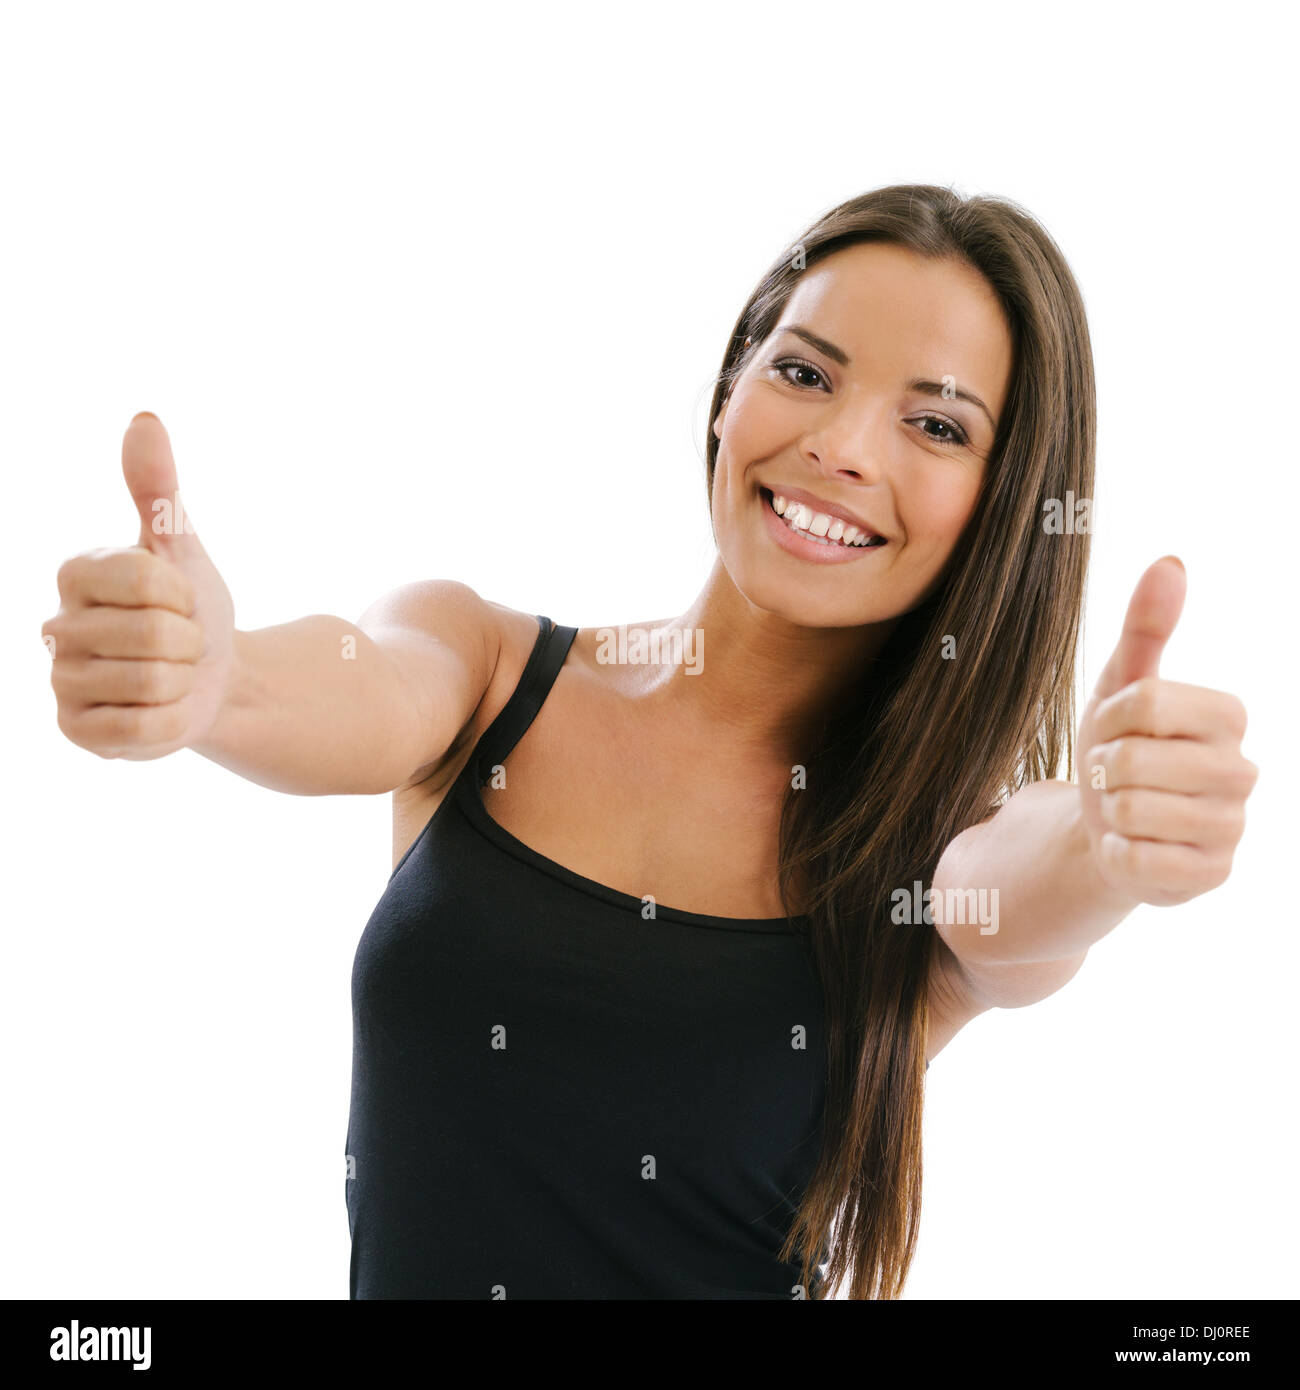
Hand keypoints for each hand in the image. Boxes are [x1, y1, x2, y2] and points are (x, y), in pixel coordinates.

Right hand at [42, 413, 236, 759]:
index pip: (148, 581)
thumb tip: (144, 420)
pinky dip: (174, 720)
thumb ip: (159, 490)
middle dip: (189, 642)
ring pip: (153, 683)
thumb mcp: (183, 549)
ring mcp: (62, 683)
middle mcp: (56, 627)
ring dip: (184, 682)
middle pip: (154, 635)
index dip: (186, 597)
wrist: (213, 678)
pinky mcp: (77, 732)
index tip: (183, 602)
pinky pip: (147, 730)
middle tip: (181, 644)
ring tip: (172, 674)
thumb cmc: (192, 608)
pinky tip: (163, 709)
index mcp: (75, 573)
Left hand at [1076, 556, 1256, 906]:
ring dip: (1108, 812)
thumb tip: (1170, 561)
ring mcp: (1232, 827)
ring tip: (1125, 809)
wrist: (1107, 827)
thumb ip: (1146, 627)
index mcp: (1228, 715)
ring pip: (1132, 811)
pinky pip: (1138, 860)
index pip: (1145, 701)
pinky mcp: (1211, 877)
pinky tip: (1131, 847)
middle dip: (1104, 769)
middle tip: (1116, 777)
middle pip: (1133, 759)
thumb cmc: (1119, 749)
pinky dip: (1116, 853)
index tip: (1117, 731)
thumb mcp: (1121, 686)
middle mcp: (1243, 770)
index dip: (1110, 719)